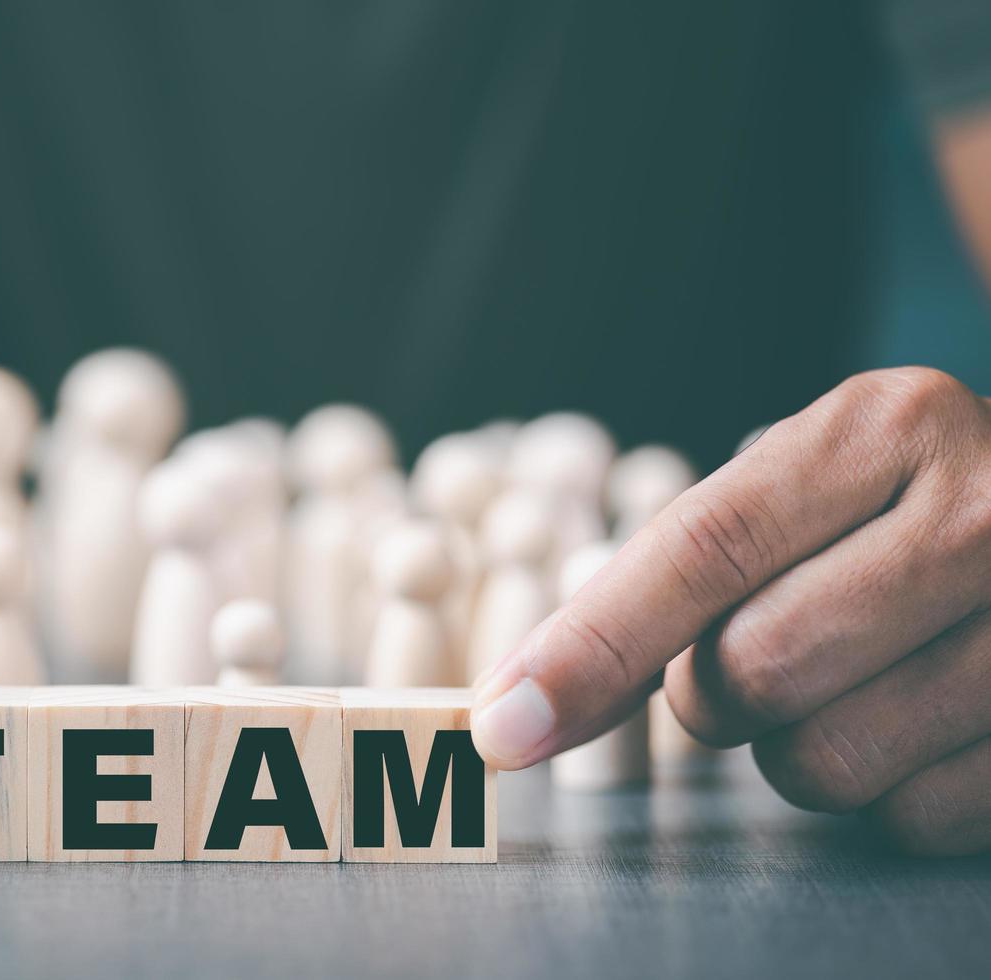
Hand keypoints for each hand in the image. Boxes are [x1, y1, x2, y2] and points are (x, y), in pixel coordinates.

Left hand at [472, 367, 990, 855]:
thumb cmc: (906, 507)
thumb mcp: (806, 485)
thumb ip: (676, 570)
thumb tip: (524, 698)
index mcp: (884, 429)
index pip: (700, 551)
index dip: (588, 648)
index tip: (503, 722)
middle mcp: (979, 513)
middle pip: (750, 673)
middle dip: (711, 694)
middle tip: (766, 651)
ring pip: (821, 763)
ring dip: (796, 749)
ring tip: (855, 680)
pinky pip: (910, 817)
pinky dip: (887, 792)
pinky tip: (922, 722)